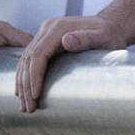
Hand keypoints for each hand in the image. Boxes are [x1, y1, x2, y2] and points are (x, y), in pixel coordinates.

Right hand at [15, 16, 130, 113]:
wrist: (111, 25)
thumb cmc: (110, 34)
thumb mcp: (103, 37)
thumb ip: (87, 39)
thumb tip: (66, 41)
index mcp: (58, 28)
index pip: (38, 54)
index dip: (34, 76)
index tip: (35, 96)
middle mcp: (48, 29)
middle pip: (29, 58)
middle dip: (26, 85)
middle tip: (28, 108)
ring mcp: (45, 34)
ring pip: (26, 60)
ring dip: (23, 84)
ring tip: (25, 106)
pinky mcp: (46, 41)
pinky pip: (30, 60)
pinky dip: (25, 77)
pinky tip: (24, 92)